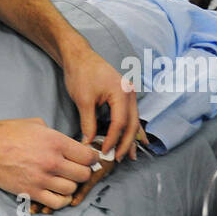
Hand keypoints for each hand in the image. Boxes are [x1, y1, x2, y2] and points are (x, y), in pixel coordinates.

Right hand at [0, 117, 96, 208]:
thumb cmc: (9, 133)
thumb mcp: (37, 125)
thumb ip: (56, 135)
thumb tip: (68, 145)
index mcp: (56, 142)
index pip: (88, 156)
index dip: (91, 158)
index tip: (88, 159)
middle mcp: (52, 161)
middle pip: (83, 174)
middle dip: (83, 172)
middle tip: (76, 170)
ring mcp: (42, 179)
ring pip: (72, 189)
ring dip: (71, 186)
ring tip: (65, 181)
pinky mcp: (31, 192)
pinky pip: (57, 203)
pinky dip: (62, 200)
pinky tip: (58, 193)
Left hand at [61, 44, 139, 159]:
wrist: (79, 56)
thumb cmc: (81, 74)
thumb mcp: (83, 100)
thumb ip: (88, 123)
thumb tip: (88, 143)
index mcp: (121, 92)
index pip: (120, 122)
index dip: (113, 139)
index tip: (104, 152)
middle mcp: (130, 93)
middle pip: (132, 123)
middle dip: (126, 143)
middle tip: (119, 159)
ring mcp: (129, 94)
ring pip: (134, 120)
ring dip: (132, 139)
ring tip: (131, 156)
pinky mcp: (125, 95)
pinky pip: (131, 115)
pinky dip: (131, 129)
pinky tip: (137, 140)